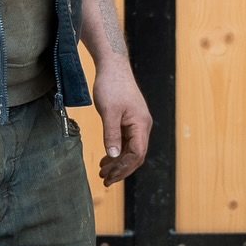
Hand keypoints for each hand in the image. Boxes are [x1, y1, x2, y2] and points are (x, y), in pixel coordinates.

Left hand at [90, 58, 151, 186]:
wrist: (113, 66)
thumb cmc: (111, 86)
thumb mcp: (108, 112)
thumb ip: (111, 134)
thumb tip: (114, 156)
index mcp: (141, 124)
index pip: (137, 154)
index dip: (124, 167)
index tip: (109, 176)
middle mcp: (142, 126)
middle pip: (136, 155)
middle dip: (121, 169)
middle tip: (104, 179)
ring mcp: (137, 123)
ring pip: (131, 150)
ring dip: (118, 162)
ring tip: (103, 172)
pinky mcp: (130, 120)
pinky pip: (126, 141)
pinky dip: (117, 151)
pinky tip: (107, 158)